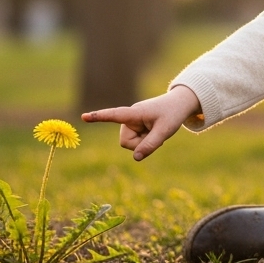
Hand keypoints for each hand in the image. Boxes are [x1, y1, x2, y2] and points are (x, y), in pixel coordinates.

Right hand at [81, 84, 201, 160]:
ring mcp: (132, 122)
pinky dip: (145, 141)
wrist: (179, 104)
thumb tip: (135, 158)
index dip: (99, 117)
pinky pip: (135, 142)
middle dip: (140, 144)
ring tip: (156, 131)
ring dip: (144, 142)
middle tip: (157, 135)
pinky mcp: (135, 126)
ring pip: (130, 144)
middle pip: (126, 142)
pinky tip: (154, 133)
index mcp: (135, 113)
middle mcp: (130, 117)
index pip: (114, 115)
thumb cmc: (172, 114)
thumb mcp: (165, 132)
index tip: (84, 117)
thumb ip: (150, 145)